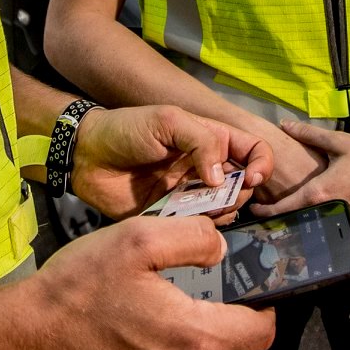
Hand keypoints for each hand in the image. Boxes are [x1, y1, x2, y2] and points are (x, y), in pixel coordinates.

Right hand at [4, 217, 275, 349]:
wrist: (16, 344)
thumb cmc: (74, 292)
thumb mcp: (138, 238)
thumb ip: (195, 238)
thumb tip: (221, 248)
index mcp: (195, 339)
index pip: (261, 333)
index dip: (261, 306)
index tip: (247, 288)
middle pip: (224, 348)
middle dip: (208, 316)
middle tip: (175, 291)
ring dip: (179, 341)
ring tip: (140, 313)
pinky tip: (124, 340)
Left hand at [70, 105, 270, 219]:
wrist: (87, 156)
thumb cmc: (126, 129)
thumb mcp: (168, 121)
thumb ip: (201, 142)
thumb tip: (222, 179)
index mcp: (211, 139)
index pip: (254, 151)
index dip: (261, 165)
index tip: (249, 178)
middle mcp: (206, 167)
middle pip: (243, 185)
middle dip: (239, 193)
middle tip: (219, 196)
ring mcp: (189, 193)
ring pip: (224, 210)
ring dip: (221, 212)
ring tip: (201, 208)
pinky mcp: (171, 216)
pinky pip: (196, 227)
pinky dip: (199, 228)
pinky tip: (185, 221)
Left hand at [250, 121, 349, 246]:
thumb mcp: (341, 143)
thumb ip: (310, 134)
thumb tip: (284, 124)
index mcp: (319, 193)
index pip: (283, 209)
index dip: (265, 212)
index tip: (255, 211)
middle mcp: (329, 216)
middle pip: (297, 228)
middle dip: (284, 225)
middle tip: (273, 221)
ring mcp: (347, 232)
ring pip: (318, 240)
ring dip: (306, 235)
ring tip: (296, 230)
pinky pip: (341, 245)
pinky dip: (331, 241)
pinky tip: (326, 235)